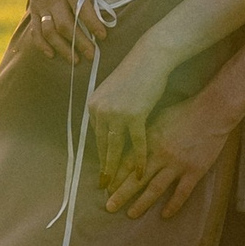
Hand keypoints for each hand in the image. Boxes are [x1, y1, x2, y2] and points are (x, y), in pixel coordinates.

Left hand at [83, 40, 174, 189]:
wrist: (150, 58)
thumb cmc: (135, 74)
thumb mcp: (114, 91)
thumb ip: (108, 109)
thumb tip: (108, 128)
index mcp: (93, 105)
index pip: (97, 136)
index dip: (102, 154)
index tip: (104, 169)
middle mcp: (100, 110)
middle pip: (102, 145)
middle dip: (104, 168)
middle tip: (105, 186)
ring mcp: (116, 113)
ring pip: (115, 148)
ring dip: (116, 170)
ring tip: (116, 187)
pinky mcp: (135, 115)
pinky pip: (137, 143)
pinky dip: (139, 160)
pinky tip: (141, 173)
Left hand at [99, 89, 228, 219]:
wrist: (213, 111)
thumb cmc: (185, 110)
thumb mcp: (158, 117)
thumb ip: (144, 132)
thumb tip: (127, 141)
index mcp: (149, 139)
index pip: (127, 162)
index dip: (115, 176)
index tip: (105, 188)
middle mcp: (160, 154)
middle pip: (137, 178)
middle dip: (121, 194)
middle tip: (109, 207)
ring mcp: (178, 164)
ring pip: (155, 188)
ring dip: (142, 203)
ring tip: (130, 214)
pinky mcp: (194, 170)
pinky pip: (182, 192)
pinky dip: (173, 205)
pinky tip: (164, 215)